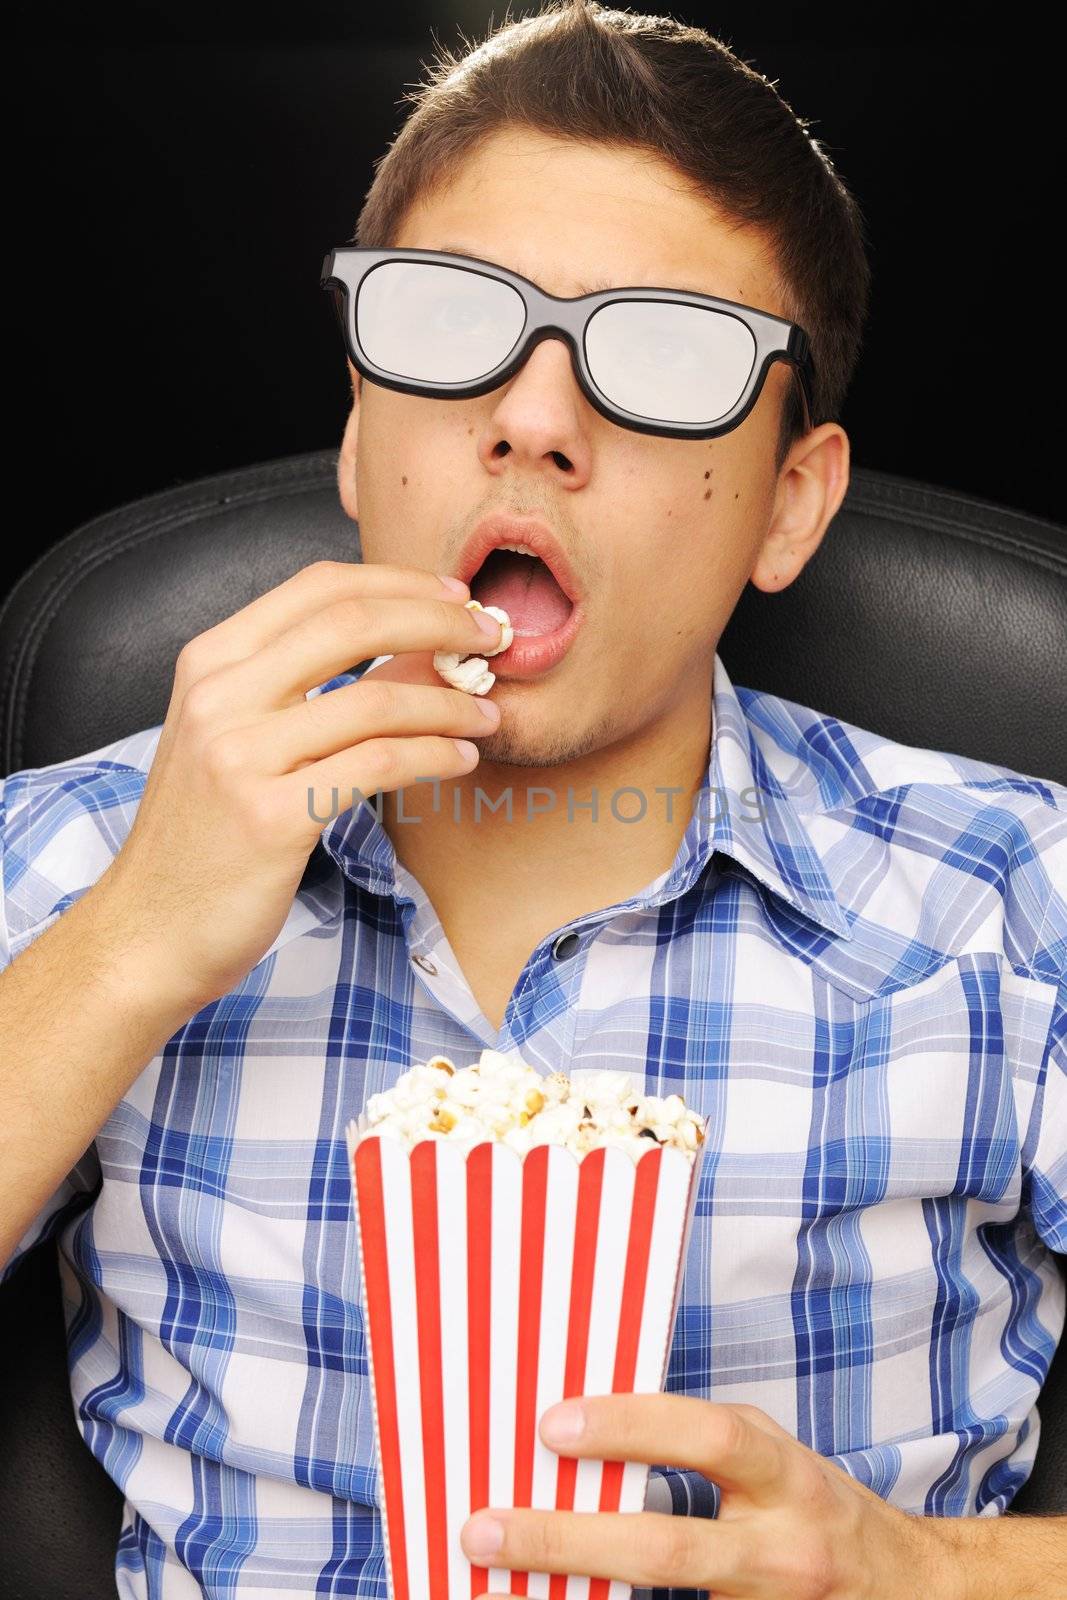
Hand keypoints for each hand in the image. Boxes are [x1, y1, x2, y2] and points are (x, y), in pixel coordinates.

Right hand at [93, 561, 501, 1011]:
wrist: (147, 931)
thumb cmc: (204, 838)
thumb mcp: (235, 740)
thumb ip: (302, 688)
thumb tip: (416, 651)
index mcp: (210, 662)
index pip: (319, 587)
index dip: (399, 583)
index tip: (455, 596)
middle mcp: (220, 696)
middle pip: (353, 622)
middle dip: (439, 622)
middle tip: (491, 638)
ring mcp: (241, 756)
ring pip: (376, 700)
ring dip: (451, 702)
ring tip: (488, 713)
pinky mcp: (272, 817)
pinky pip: (378, 766)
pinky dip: (434, 755)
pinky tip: (460, 759)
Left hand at [460, 1393, 954, 1598]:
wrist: (916, 1594)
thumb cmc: (819, 1510)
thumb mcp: (775, 1460)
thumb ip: (701, 1445)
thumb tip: (581, 1430)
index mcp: (784, 1475)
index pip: (706, 1439)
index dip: (629, 1426)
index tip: (551, 1425)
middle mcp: (783, 1547)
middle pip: (666, 1550)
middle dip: (567, 1540)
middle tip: (483, 1530)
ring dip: (576, 1593)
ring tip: (496, 1582)